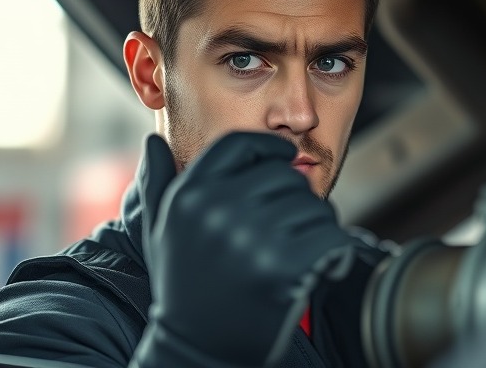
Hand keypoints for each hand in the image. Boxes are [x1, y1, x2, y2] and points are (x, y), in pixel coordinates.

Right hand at [130, 133, 354, 366]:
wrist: (197, 352)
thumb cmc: (184, 288)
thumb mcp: (160, 233)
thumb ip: (157, 184)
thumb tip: (152, 139)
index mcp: (189, 195)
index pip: (242, 144)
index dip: (269, 149)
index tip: (282, 163)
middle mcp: (217, 209)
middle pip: (285, 176)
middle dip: (295, 200)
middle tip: (286, 232)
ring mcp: (250, 238)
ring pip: (314, 206)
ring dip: (316, 228)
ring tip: (294, 254)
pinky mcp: (283, 267)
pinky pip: (331, 238)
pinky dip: (334, 253)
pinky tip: (315, 269)